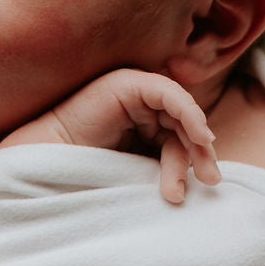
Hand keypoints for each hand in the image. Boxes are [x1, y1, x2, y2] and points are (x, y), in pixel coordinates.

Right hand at [0, 69, 220, 202]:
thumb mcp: (138, 175)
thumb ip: (166, 167)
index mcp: (140, 126)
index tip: (209, 182)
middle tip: (212, 180)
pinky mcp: (127, 84)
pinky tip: (200, 136)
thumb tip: (209, 178)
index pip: (180, 137)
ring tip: (196, 174)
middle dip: (201, 152)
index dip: (197, 157)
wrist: (52, 175)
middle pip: (184, 125)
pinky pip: (168, 93)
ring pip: (180, 113)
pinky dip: (189, 113)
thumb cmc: (89, 181)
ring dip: (194, 142)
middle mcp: (138, 107)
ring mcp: (132, 93)